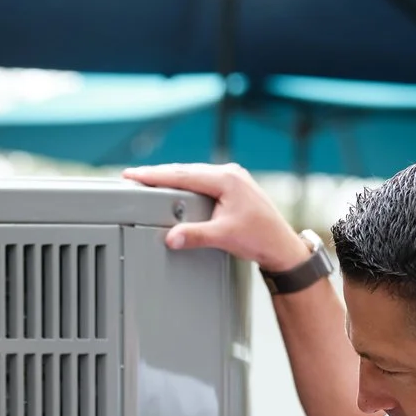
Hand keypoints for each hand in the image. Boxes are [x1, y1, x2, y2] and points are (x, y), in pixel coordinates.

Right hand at [121, 162, 305, 270]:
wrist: (283, 245)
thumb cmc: (261, 238)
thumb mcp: (224, 237)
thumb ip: (195, 235)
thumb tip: (171, 238)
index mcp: (226, 179)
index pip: (182, 175)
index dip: (155, 176)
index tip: (133, 175)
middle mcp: (230, 174)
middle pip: (186, 171)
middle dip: (158, 174)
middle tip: (133, 176)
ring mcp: (233, 179)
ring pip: (194, 174)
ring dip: (171, 178)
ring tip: (149, 180)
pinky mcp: (234, 187)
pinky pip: (203, 180)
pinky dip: (186, 183)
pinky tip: (176, 187)